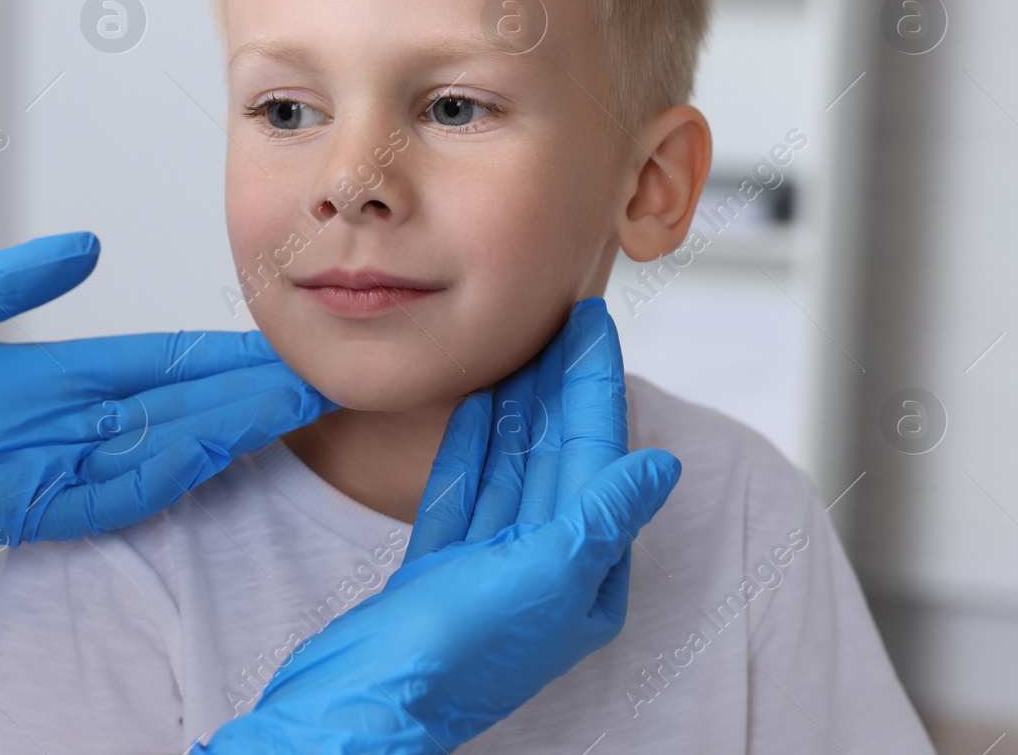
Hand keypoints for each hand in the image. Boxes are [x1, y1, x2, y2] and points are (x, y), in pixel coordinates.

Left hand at [0, 232, 332, 649]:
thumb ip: (10, 280)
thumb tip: (87, 245)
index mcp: (46, 377)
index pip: (152, 363)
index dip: (214, 354)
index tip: (270, 341)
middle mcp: (59, 422)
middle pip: (174, 405)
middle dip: (246, 392)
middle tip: (316, 372)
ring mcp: (45, 464)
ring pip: (159, 447)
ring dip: (226, 426)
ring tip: (289, 402)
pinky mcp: (17, 501)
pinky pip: (110, 490)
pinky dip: (165, 469)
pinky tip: (212, 445)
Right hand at [200, 299, 680, 754]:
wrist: (357, 702)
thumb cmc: (450, 654)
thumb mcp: (542, 580)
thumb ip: (600, 518)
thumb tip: (661, 466)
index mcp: (580, 581)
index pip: (596, 459)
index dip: (595, 386)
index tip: (594, 324)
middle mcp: (540, 574)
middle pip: (557, 456)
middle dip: (561, 386)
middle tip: (565, 316)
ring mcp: (485, 572)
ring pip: (511, 469)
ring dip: (519, 406)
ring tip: (523, 345)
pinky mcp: (436, 572)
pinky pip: (464, 492)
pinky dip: (473, 445)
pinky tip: (476, 404)